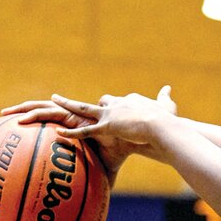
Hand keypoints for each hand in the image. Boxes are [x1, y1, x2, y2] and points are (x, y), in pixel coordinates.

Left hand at [3, 90, 175, 180]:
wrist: (154, 130)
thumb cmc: (135, 142)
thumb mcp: (114, 163)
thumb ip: (104, 176)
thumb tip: (102, 197)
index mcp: (80, 118)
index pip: (53, 113)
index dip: (35, 115)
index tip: (17, 121)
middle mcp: (82, 113)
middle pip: (46, 107)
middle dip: (24, 109)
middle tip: (3, 114)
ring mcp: (91, 116)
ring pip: (56, 111)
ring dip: (35, 113)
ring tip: (16, 117)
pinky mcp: (104, 123)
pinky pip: (83, 129)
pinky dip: (71, 131)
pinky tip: (55, 132)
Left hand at [40, 88, 177, 150]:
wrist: (161, 125)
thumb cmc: (167, 119)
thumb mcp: (167, 107)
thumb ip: (165, 97)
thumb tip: (168, 88)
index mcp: (129, 101)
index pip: (113, 103)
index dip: (110, 108)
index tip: (104, 113)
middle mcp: (116, 104)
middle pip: (95, 102)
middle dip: (77, 102)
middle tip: (61, 99)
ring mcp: (109, 115)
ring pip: (81, 109)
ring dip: (65, 105)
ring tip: (52, 101)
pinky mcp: (108, 126)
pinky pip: (86, 130)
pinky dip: (72, 132)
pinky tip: (58, 133)